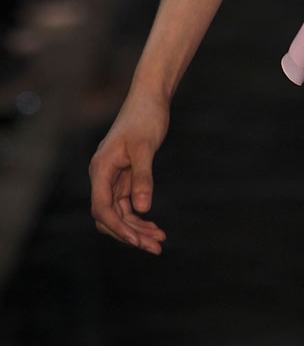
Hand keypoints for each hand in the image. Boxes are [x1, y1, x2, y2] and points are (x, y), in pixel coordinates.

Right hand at [89, 92, 169, 253]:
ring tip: (160, 240)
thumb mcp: (145, 147)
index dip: (119, 227)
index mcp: (101, 169)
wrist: (150, 98)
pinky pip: (128, 205)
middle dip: (130, 234)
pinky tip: (155, 227)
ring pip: (120, 214)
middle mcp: (102, 176)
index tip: (138, 241)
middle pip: (110, 216)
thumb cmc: (145, 117)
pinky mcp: (125, 178)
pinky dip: (140, 217)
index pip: (102, 208)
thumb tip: (141, 208)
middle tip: (156, 247)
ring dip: (137, 229)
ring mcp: (113, 179)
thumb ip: (143, 177)